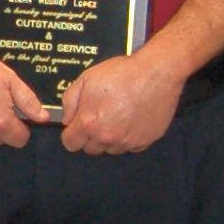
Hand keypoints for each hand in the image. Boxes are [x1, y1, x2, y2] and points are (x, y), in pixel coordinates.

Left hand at [59, 46, 186, 154]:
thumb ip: (70, 102)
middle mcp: (107, 137)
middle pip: (91, 149)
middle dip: (90, 137)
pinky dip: (129, 138)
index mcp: (89, 123)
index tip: (78, 125)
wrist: (156, 73)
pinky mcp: (146, 142)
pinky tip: (132, 120)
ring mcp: (128, 142)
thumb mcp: (86, 79)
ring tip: (117, 117)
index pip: (70, 144)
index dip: (72, 134)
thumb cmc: (120, 73)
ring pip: (111, 149)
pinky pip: (131, 147)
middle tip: (100, 117)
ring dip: (110, 139)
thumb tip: (67, 120)